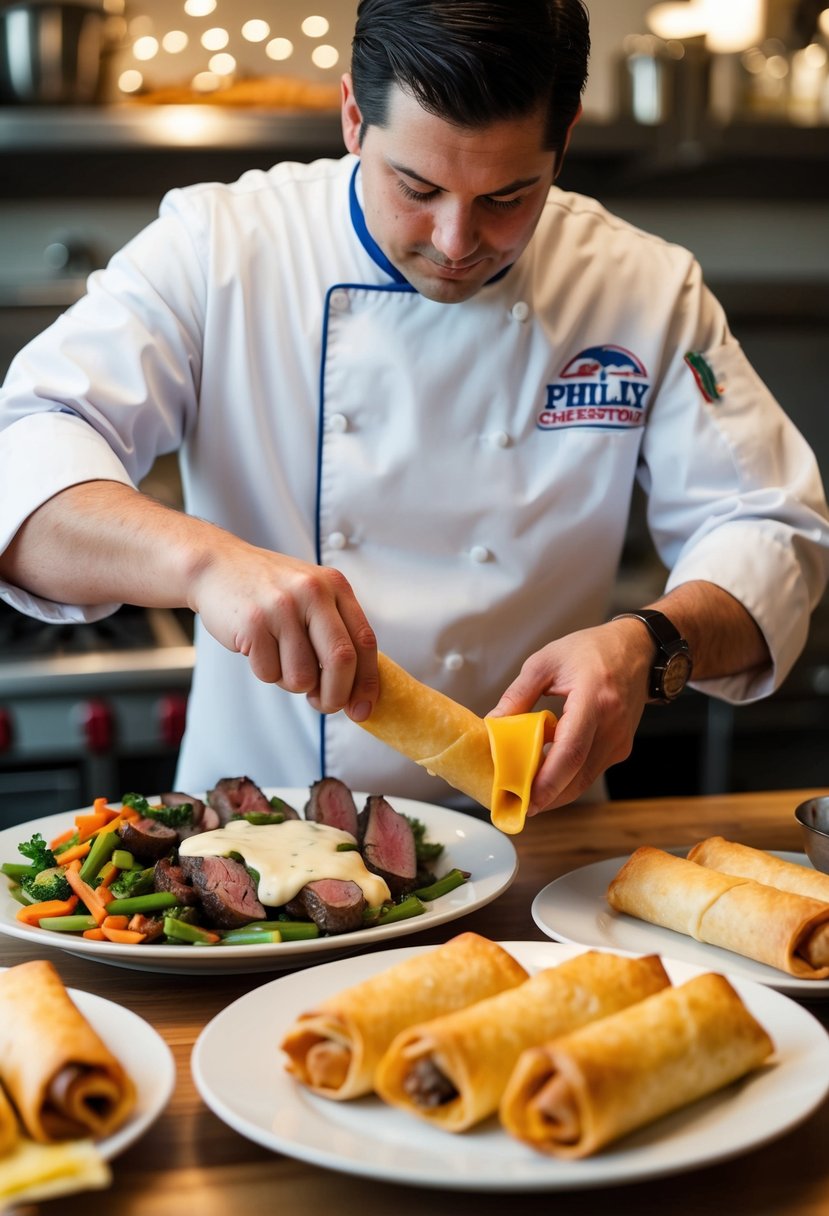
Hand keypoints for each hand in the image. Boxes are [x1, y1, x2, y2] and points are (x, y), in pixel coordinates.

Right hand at [187, 536, 377, 719]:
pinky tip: (258, 648)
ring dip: (292, 682)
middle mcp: (312, 592)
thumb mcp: (312, 595)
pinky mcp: (252, 623)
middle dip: (335, 695)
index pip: (364, 642)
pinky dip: (266, 671)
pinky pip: (269, 673)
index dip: (367, 682)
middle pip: (340, 661)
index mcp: (335, 586)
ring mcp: (282, 607)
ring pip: (302, 676)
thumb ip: (336, 632)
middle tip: (325, 705)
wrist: (217, 566)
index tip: (362, 709)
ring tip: (279, 657)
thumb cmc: (269, 590)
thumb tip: (355, 691)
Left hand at [488, 621, 653, 812]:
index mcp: (594, 699)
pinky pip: (590, 771)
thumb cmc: (592, 650)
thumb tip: (494, 724)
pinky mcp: (620, 748)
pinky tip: (544, 774)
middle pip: (578, 776)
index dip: (548, 780)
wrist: (636, 650)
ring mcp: (620, 741)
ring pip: (584, 780)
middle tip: (514, 804)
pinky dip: (567, 778)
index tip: (524, 798)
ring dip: (555, 791)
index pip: (571, 750)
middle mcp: (612, 725)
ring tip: (523, 793)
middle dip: (546, 796)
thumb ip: (518, 695)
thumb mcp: (546, 662)